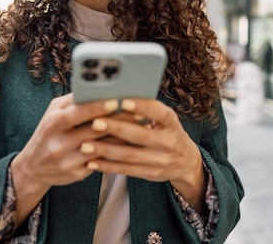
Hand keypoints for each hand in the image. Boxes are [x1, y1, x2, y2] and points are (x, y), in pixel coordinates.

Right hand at [9, 94, 126, 223]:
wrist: (34, 167)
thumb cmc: (48, 132)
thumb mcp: (52, 113)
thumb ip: (73, 101)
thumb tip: (96, 88)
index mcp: (53, 123)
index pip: (78, 113)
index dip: (98, 107)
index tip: (116, 100)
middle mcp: (60, 143)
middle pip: (95, 130)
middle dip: (119, 120)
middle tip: (139, 112)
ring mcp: (69, 161)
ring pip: (102, 147)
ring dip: (123, 137)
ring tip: (141, 126)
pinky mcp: (78, 174)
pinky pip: (102, 161)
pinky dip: (117, 151)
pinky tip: (131, 144)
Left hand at [79, 98, 207, 211]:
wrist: (186, 162)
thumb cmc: (168, 132)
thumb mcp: (166, 120)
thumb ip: (149, 111)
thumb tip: (119, 98)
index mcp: (172, 124)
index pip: (160, 113)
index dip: (143, 107)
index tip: (124, 101)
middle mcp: (168, 142)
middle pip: (141, 135)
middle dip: (116, 128)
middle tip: (95, 122)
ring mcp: (160, 160)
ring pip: (130, 155)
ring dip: (106, 150)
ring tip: (85, 145)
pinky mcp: (151, 173)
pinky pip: (127, 170)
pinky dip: (108, 166)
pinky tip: (92, 161)